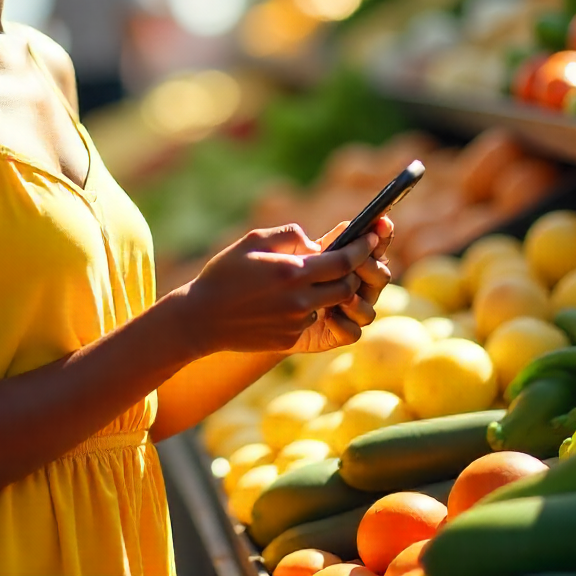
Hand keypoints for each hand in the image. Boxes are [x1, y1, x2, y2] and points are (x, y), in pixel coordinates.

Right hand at [178, 223, 379, 355]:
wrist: (201, 318)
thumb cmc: (224, 273)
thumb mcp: (252, 241)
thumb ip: (290, 234)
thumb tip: (317, 241)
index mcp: (292, 271)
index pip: (345, 260)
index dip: (364, 248)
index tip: (373, 237)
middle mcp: (299, 300)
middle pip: (348, 286)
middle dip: (352, 271)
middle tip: (346, 259)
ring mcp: (296, 323)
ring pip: (334, 305)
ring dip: (333, 291)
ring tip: (317, 279)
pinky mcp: (290, 340)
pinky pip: (314, 321)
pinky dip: (312, 308)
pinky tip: (292, 300)